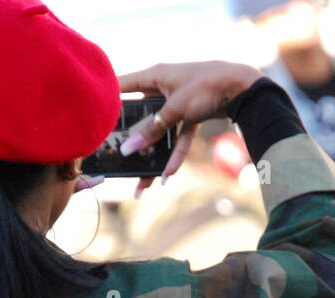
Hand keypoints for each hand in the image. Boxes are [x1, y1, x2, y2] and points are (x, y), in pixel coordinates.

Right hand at [116, 61, 262, 195]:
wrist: (243, 87)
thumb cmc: (207, 86)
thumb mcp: (176, 108)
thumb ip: (153, 129)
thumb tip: (129, 148)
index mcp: (154, 76)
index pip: (122, 86)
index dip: (106, 100)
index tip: (91, 117)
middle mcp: (162, 88)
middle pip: (140, 118)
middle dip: (131, 141)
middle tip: (116, 161)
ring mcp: (176, 104)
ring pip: (159, 134)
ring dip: (153, 157)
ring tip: (142, 184)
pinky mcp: (191, 115)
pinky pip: (178, 138)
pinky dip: (175, 156)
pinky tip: (168, 175)